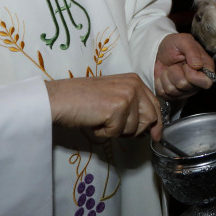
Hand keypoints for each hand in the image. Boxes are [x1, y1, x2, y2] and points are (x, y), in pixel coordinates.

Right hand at [46, 74, 161, 139]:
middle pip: (150, 118)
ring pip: (134, 128)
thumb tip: (148, 126)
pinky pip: (117, 132)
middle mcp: (134, 85)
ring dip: (116, 130)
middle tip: (115, 128)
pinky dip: (104, 132)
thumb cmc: (82, 99)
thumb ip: (132, 105)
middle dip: (135, 130)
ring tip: (101, 119)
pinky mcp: (117, 108)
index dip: (155, 123)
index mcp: (134, 80)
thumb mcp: (113, 95)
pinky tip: (95, 121)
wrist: (60, 98)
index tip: (155, 135)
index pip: (155, 105)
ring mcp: (127, 95)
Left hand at [154, 33, 215, 101]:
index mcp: (205, 69)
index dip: (193, 75)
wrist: (159, 51)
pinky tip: (165, 74)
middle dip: (176, 73)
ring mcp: (185, 90)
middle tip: (176, 64)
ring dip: (167, 76)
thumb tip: (198, 65)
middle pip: (185, 86)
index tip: (186, 64)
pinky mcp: (172, 95)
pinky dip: (160, 82)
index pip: (206, 83)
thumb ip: (192, 50)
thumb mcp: (184, 40)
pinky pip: (163, 93)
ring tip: (170, 67)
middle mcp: (197, 82)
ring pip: (172, 90)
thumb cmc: (174, 45)